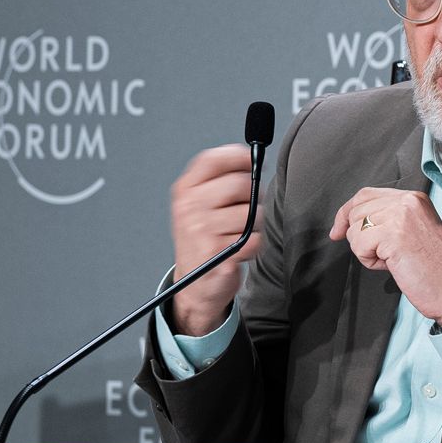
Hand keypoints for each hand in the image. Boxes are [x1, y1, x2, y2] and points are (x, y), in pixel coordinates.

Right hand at [168, 145, 263, 336]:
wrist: (195, 284)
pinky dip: (255, 246)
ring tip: (238, 234)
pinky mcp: (218, 252)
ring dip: (255, 225)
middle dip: (252, 198)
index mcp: (185, 191)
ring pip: (253, 213)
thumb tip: (251, 160)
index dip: (239, 158)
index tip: (250, 164)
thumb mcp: (200, 205)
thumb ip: (220, 179)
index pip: (214, 159)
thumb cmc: (203, 240)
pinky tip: (239, 250)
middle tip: (243, 212)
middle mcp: (190, 207)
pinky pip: (256, 239)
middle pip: (241, 184)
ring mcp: (202, 230)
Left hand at [330, 188, 441, 329]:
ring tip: (393, 259)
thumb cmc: (435, 268)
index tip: (338, 230)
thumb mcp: (413, 231)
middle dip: (359, 236)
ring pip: (355, 229)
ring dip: (366, 251)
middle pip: (355, 211)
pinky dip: (369, 261)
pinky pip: (359, 246)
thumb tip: (349, 221)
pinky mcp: (393, 235)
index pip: (366, 195)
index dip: (346, 213)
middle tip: (383, 254)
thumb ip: (388, 218)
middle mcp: (408, 201)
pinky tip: (392, 264)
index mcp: (414, 198)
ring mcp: (401, 216)